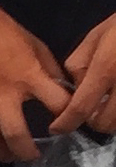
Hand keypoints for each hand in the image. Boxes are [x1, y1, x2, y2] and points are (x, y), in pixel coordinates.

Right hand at [0, 0, 70, 160]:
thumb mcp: (33, 43)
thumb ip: (47, 68)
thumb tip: (57, 89)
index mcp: (28, 76)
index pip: (57, 106)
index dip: (65, 119)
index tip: (60, 127)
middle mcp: (2, 94)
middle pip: (17, 137)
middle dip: (26, 152)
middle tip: (28, 155)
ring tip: (3, 154)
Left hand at [51, 14, 115, 136]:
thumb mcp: (95, 38)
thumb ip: (79, 65)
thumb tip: (74, 91)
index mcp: (106, 68)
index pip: (81, 106)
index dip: (66, 122)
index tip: (57, 128)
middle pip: (104, 122)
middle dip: (92, 120)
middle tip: (89, 109)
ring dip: (110, 119)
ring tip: (107, 102)